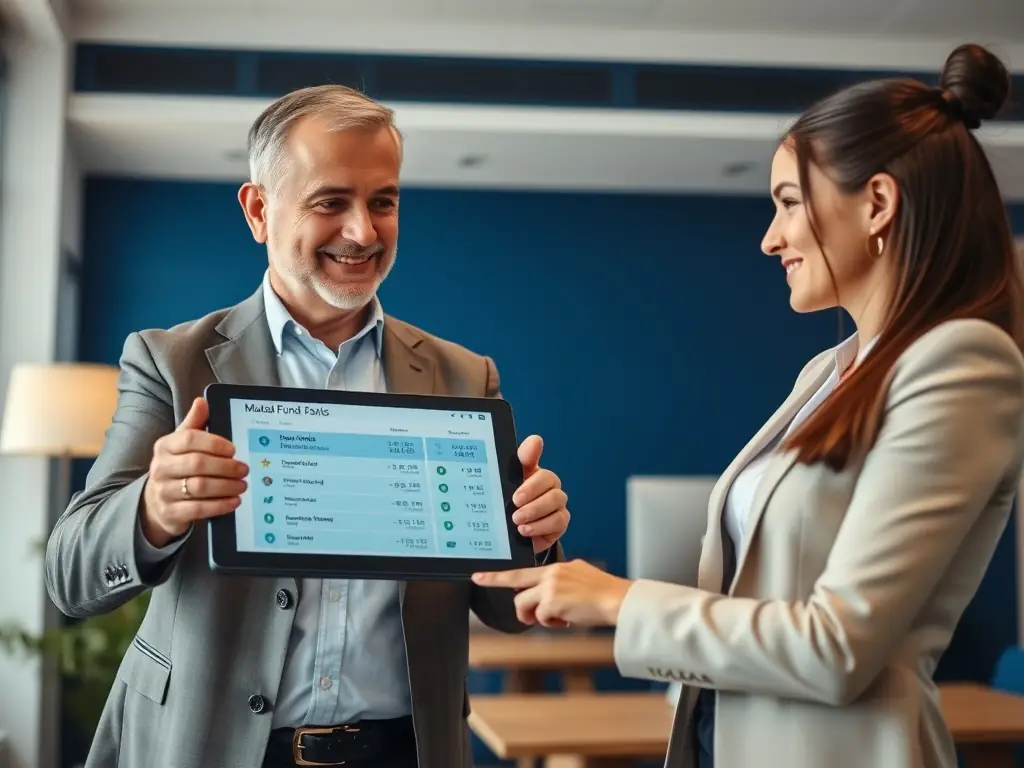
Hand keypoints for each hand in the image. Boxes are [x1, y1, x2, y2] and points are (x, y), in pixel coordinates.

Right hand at [140, 397, 248, 547]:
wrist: (155, 502)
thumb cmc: (176, 467)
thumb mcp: (181, 444)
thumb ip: (194, 424)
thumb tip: (203, 401)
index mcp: (165, 446)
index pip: (189, 439)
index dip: (214, 443)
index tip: (233, 449)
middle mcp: (161, 467)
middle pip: (197, 464)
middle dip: (226, 467)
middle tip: (244, 469)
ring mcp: (164, 491)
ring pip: (199, 487)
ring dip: (226, 486)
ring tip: (242, 484)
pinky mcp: (171, 512)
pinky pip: (198, 509)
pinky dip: (220, 505)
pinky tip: (234, 501)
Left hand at [471, 559, 631, 627]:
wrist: (617, 599)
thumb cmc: (603, 592)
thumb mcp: (579, 576)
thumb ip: (559, 581)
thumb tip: (547, 595)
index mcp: (555, 568)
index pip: (519, 572)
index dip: (496, 577)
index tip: (477, 577)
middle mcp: (549, 575)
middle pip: (517, 591)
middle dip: (520, 607)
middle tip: (529, 617)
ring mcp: (549, 588)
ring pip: (525, 606)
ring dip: (536, 618)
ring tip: (558, 619)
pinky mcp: (552, 602)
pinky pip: (541, 619)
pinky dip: (553, 624)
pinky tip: (569, 620)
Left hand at [513, 435, 569, 552]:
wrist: (512, 541)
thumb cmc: (507, 513)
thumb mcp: (499, 496)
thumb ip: (502, 476)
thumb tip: (510, 455)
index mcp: (528, 473)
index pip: (531, 455)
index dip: (531, 449)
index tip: (533, 443)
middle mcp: (545, 484)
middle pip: (548, 478)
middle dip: (532, 489)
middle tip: (515, 501)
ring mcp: (555, 503)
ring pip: (556, 499)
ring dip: (535, 510)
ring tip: (517, 520)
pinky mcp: (560, 522)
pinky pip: (559, 520)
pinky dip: (541, 525)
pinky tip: (526, 530)